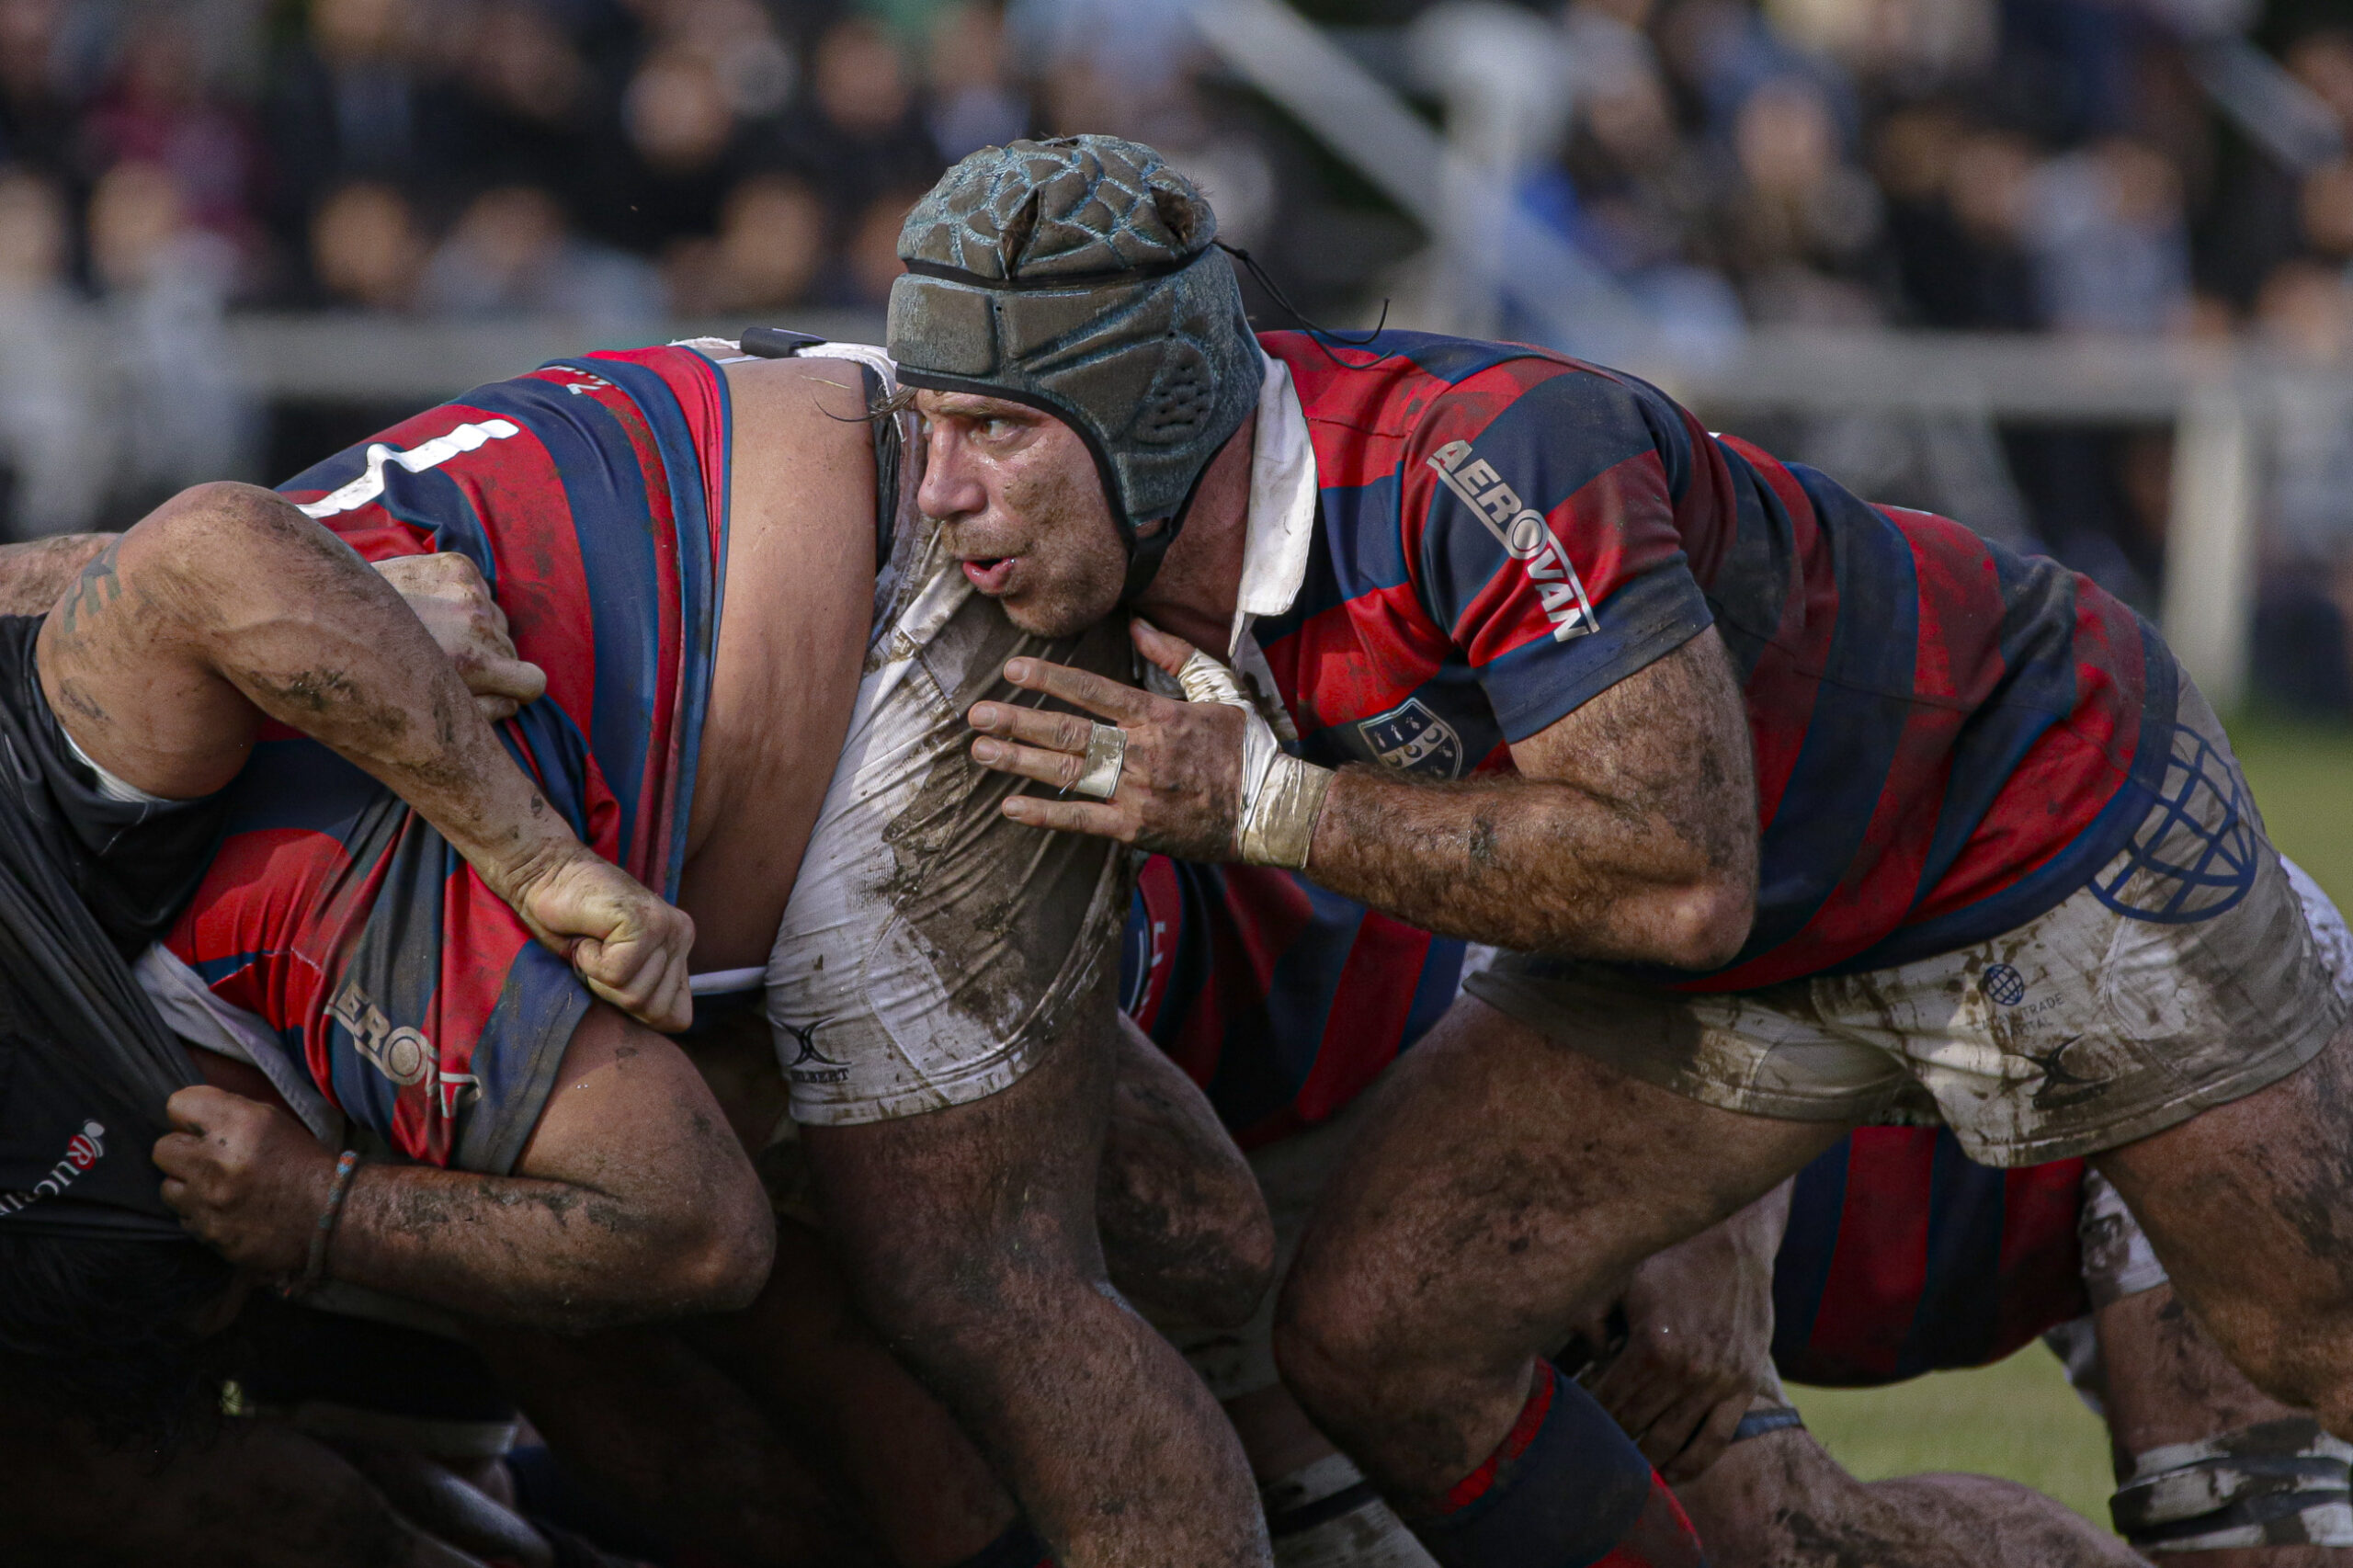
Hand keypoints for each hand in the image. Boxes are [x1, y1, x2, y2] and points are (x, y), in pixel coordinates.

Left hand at [154, 1086, 337, 1276]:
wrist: (332, 1215)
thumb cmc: (305, 1163)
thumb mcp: (273, 1121)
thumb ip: (229, 1113)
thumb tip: (191, 1115)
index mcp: (238, 1125)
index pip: (177, 1105)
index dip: (189, 1115)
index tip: (201, 1125)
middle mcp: (216, 1162)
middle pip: (162, 1149)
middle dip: (183, 1151)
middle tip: (206, 1159)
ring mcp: (209, 1203)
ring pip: (168, 1188)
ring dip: (188, 1186)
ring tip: (216, 1188)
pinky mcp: (209, 1234)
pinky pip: (186, 1219)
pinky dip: (201, 1214)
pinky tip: (227, 1211)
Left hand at [375, 552, 546, 721]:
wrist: (321, 610)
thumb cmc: (370, 672)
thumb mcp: (424, 711)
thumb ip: (482, 714)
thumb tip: (513, 703)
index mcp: (475, 664)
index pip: (534, 681)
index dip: (517, 689)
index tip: (499, 687)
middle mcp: (478, 623)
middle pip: (510, 647)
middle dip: (489, 656)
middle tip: (446, 658)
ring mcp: (468, 589)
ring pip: (495, 617)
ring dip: (474, 624)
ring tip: (433, 629)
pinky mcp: (456, 564)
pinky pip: (481, 586)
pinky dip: (462, 595)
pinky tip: (429, 604)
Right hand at [509, 848, 695, 1032]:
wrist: (545, 876)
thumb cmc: (570, 926)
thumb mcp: (611, 971)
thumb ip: (638, 993)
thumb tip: (657, 1025)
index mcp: (678, 949)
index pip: (677, 1017)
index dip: (638, 1012)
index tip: (614, 977)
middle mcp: (681, 936)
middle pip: (653, 1011)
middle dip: (614, 993)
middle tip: (598, 956)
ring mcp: (667, 928)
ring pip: (635, 996)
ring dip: (599, 976)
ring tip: (593, 942)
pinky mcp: (645, 922)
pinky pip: (617, 973)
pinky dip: (590, 961)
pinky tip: (589, 934)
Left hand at [967, 620, 1250, 860]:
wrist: (1271, 810)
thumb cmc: (1246, 747)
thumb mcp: (1219, 689)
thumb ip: (1176, 655)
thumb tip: (1138, 624)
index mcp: (1159, 715)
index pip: (1094, 691)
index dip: (1050, 679)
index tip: (1013, 670)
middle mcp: (1142, 751)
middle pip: (1068, 733)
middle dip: (1018, 722)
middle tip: (977, 716)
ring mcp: (1138, 791)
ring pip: (1068, 774)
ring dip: (1020, 761)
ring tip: (981, 751)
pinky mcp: (1137, 828)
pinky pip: (1083, 819)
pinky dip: (1045, 814)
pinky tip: (1011, 807)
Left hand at [1576, 1183, 1790, 1483]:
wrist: (1733, 1244)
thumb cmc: (1667, 1259)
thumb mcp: (1619, 1281)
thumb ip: (1590, 1320)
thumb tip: (1581, 1361)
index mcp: (1653, 1346)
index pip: (1609, 1402)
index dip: (1586, 1420)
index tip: (1568, 1430)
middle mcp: (1689, 1370)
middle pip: (1636, 1426)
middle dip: (1608, 1443)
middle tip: (1585, 1456)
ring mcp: (1719, 1382)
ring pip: (1673, 1442)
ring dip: (1645, 1462)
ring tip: (1621, 1474)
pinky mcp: (1743, 1386)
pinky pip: (1716, 1440)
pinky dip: (1691, 1464)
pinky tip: (1670, 1477)